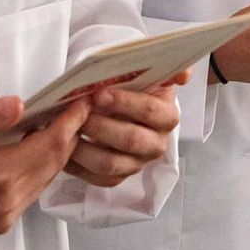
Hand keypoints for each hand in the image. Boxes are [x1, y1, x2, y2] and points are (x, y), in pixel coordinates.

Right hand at [0, 95, 89, 234]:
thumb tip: (19, 104)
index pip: (51, 145)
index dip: (70, 121)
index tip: (81, 101)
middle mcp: (6, 201)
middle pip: (55, 163)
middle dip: (69, 134)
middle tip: (75, 108)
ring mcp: (4, 215)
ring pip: (46, 179)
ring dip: (56, 153)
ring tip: (56, 125)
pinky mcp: (0, 223)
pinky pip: (33, 192)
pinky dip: (40, 170)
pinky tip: (33, 150)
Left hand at [64, 85, 178, 187]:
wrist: (123, 106)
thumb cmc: (135, 88)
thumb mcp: (153, 74)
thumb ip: (171, 71)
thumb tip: (184, 76)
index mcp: (167, 117)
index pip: (150, 112)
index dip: (125, 103)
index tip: (100, 93)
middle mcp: (156, 144)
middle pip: (131, 140)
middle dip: (103, 125)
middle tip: (81, 112)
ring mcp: (137, 163)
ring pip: (111, 163)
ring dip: (86, 148)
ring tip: (69, 130)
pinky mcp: (119, 176)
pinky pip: (98, 178)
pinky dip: (79, 166)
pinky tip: (65, 149)